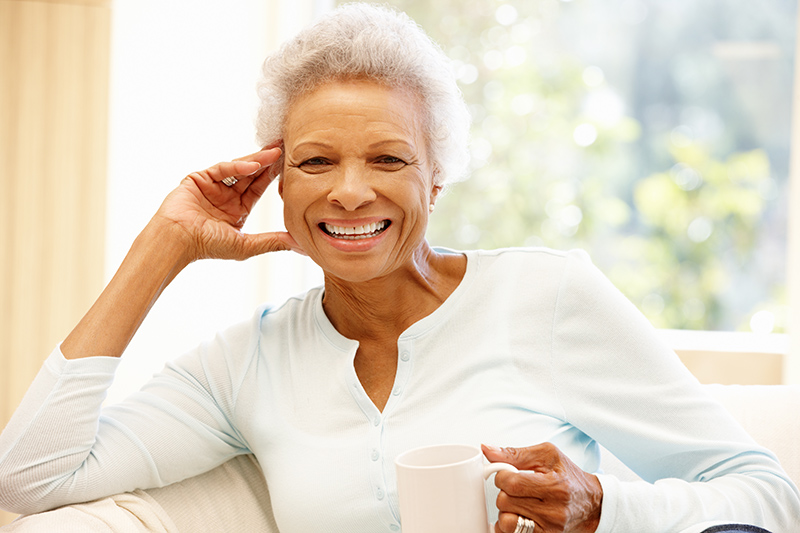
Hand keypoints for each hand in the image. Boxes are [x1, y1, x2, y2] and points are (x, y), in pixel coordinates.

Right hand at [153, 146, 302, 261]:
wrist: (177, 241)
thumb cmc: (208, 246)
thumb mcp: (246, 244)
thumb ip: (274, 242)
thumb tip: (301, 246)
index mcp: (236, 210)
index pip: (258, 188)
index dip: (273, 177)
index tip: (291, 166)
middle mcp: (225, 196)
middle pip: (251, 175)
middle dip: (268, 162)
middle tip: (286, 148)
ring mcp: (212, 186)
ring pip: (238, 169)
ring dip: (257, 161)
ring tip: (275, 152)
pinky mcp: (198, 178)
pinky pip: (222, 169)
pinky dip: (237, 167)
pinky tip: (253, 165)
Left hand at [483, 443, 602, 532]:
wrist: (592, 504)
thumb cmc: (569, 476)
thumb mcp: (547, 455)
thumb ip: (515, 453)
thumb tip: (487, 450)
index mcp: (555, 485)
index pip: (511, 483)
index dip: (502, 476)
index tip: (508, 474)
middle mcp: (554, 510)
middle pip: (505, 502)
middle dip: (504, 492)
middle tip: (515, 488)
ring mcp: (549, 528)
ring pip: (506, 521)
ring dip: (506, 510)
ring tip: (517, 502)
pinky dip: (509, 525)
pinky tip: (518, 515)